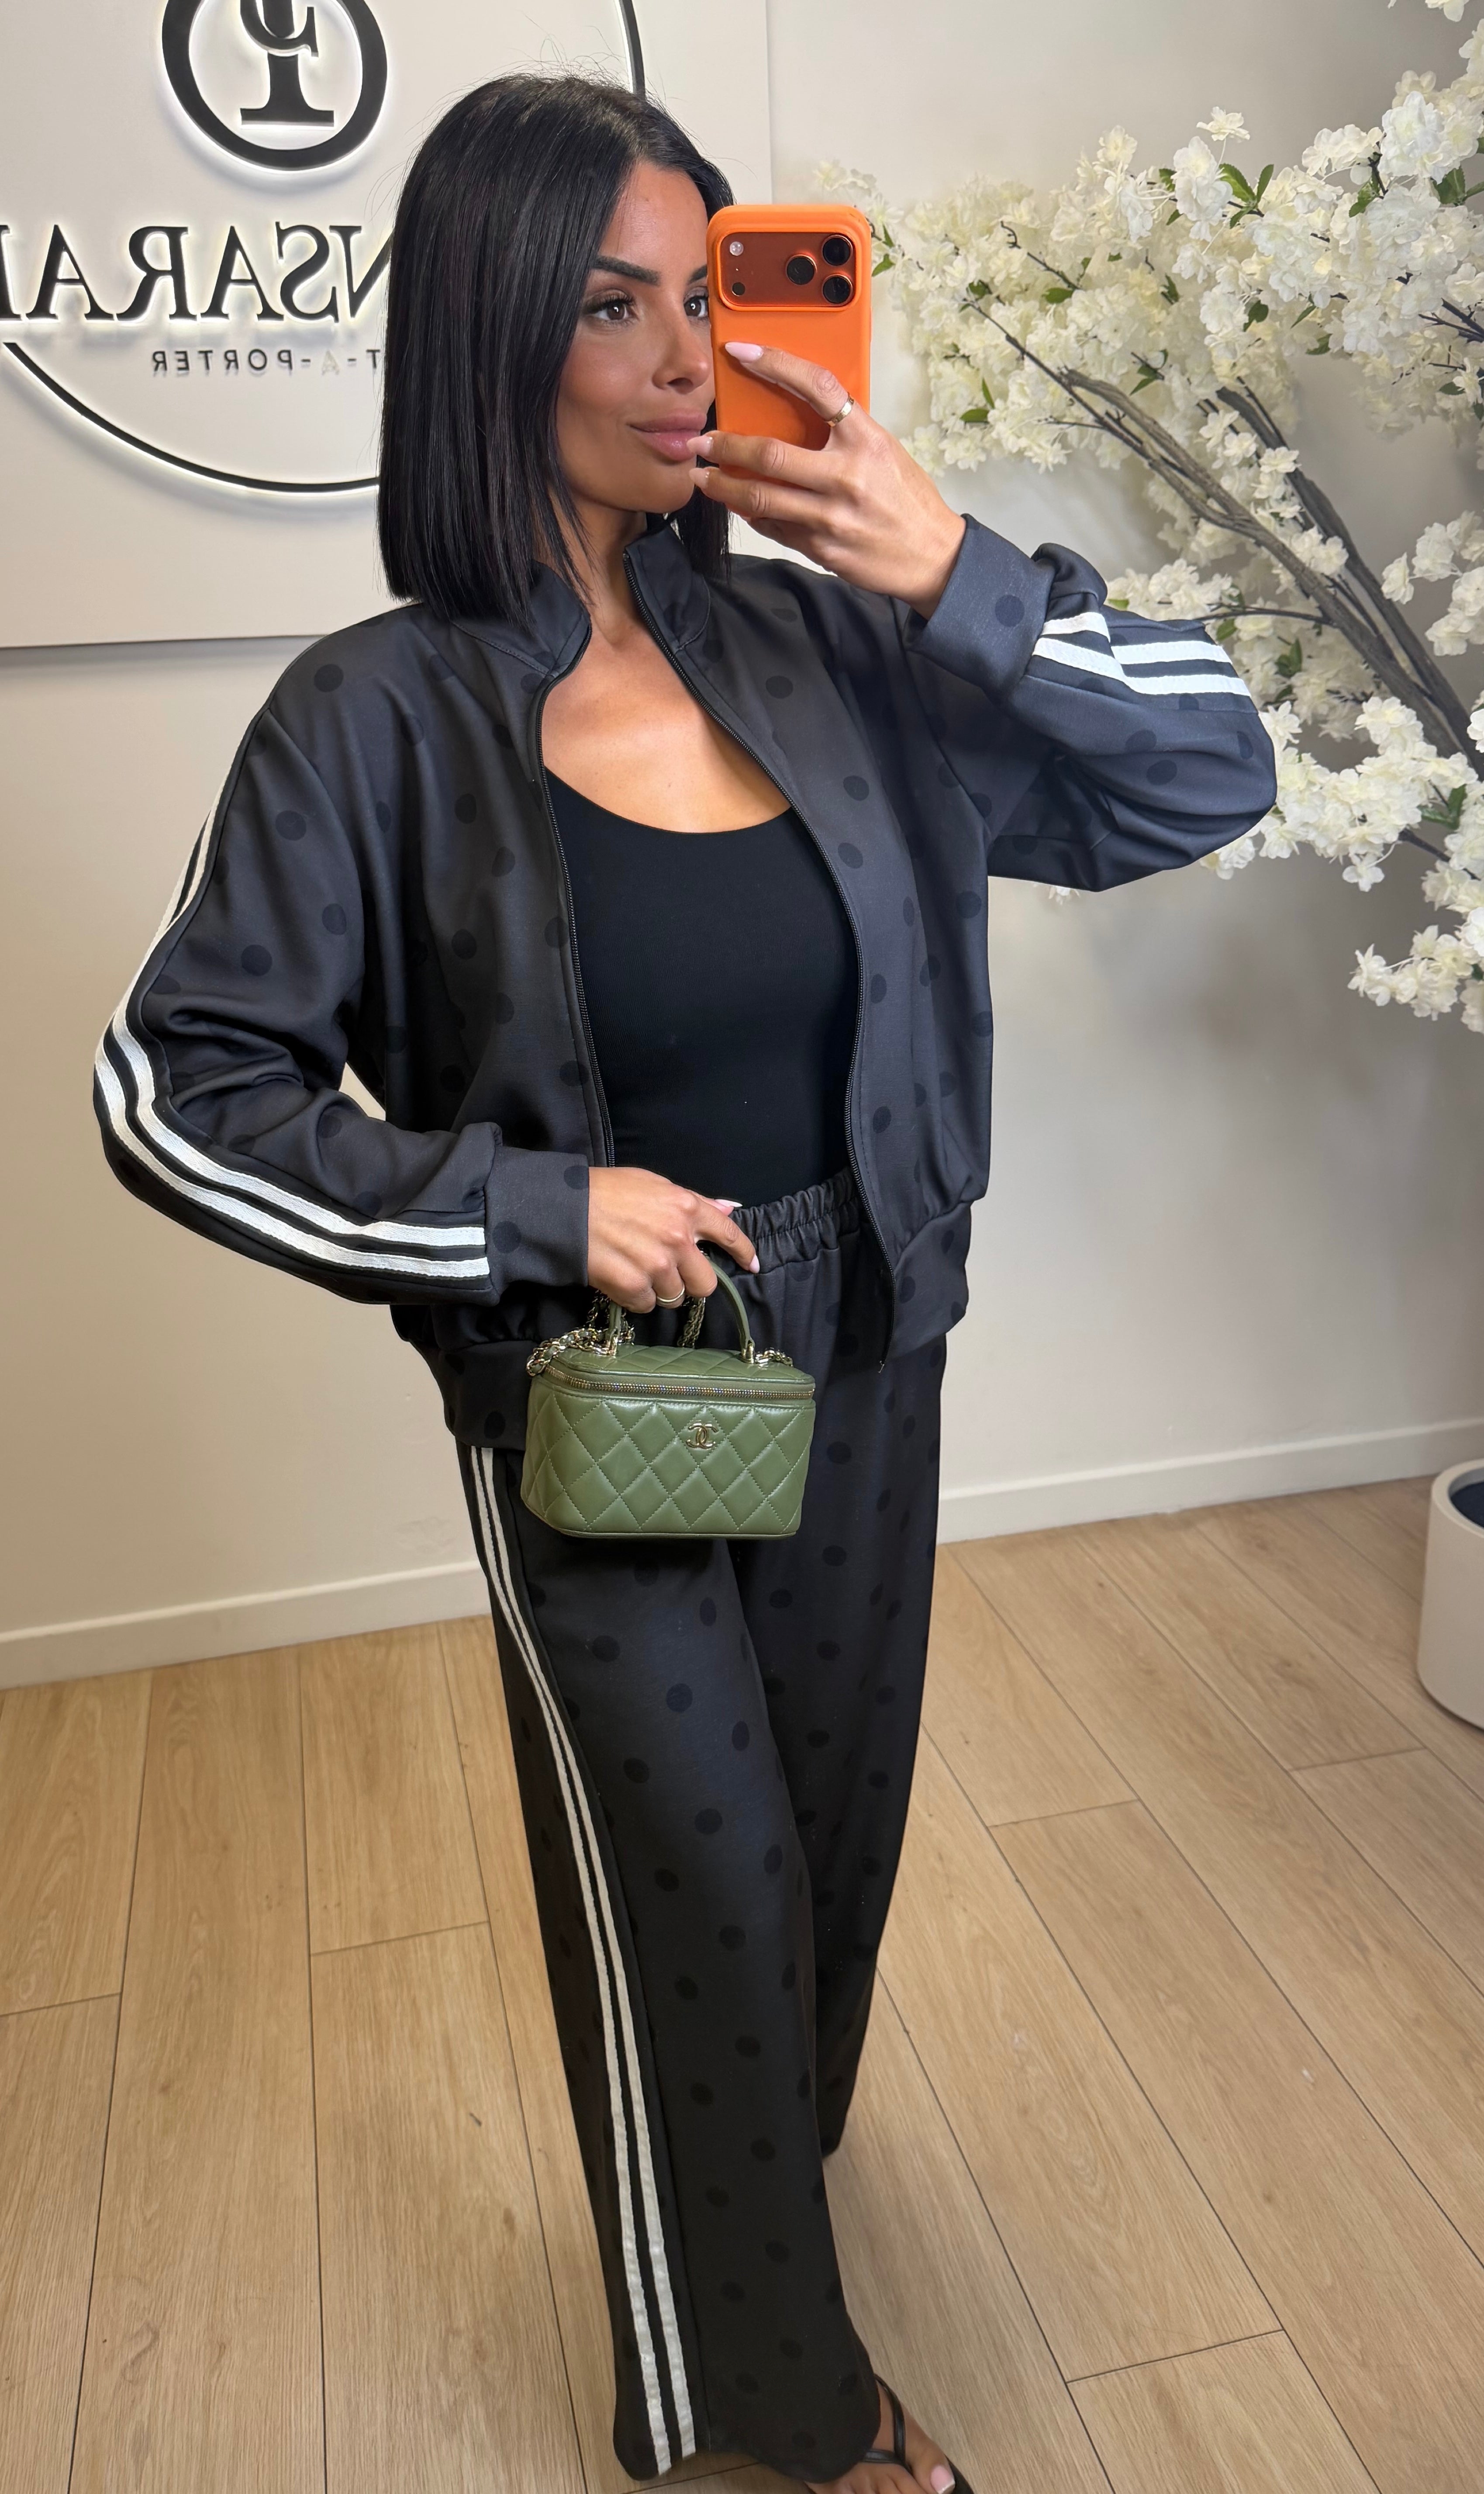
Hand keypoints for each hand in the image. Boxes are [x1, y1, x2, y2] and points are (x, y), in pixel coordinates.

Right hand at [587, 1166, 758, 1312]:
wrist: (563, 1209)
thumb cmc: (605, 1191)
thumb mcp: (652, 1184)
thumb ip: (692, 1201)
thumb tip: (727, 1209)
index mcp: (685, 1208)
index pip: (728, 1233)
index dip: (743, 1252)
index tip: (752, 1265)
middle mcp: (677, 1238)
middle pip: (705, 1283)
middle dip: (691, 1282)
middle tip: (669, 1272)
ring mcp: (656, 1265)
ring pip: (676, 1297)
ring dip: (660, 1290)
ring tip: (636, 1269)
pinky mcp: (634, 1287)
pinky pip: (647, 1305)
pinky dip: (636, 1298)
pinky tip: (621, 1278)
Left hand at [687, 343, 965, 616]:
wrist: (932, 556)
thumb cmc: (906, 499)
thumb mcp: (883, 451)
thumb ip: (842, 434)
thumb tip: (792, 416)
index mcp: (866, 440)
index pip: (817, 387)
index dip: (776, 364)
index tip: (740, 352)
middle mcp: (847, 475)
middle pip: (770, 454)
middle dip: (726, 446)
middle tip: (701, 442)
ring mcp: (831, 516)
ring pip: (760, 498)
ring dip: (723, 487)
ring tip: (704, 479)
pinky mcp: (822, 547)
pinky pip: (774, 527)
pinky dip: (752, 514)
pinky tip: (739, 505)